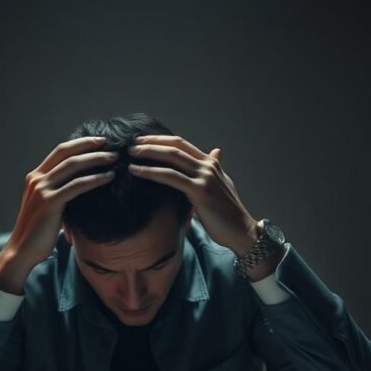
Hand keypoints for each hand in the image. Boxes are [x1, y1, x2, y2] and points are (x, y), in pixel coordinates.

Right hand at [0, 137, 115, 293]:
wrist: (22, 252)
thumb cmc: (37, 234)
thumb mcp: (47, 207)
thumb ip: (59, 195)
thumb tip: (80, 190)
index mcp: (35, 177)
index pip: (59, 151)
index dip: (80, 143)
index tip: (98, 142)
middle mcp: (37, 179)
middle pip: (66, 152)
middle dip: (89, 145)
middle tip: (110, 144)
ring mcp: (42, 189)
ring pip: (73, 165)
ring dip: (96, 159)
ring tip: (114, 159)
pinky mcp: (50, 202)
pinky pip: (77, 185)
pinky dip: (95, 179)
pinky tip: (109, 177)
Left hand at [127, 135, 259, 255]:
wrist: (240, 231)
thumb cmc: (227, 213)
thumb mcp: (221, 184)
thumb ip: (214, 168)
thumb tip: (215, 152)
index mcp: (210, 163)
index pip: (181, 144)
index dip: (161, 139)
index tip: (142, 140)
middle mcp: (208, 166)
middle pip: (174, 146)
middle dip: (151, 143)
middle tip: (131, 144)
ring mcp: (204, 177)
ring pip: (171, 158)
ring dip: (148, 154)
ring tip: (130, 155)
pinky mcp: (199, 191)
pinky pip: (170, 177)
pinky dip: (151, 172)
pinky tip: (136, 172)